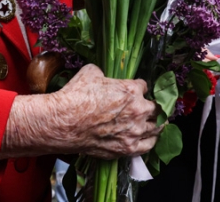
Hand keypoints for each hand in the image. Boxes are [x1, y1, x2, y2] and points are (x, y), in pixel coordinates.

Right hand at [2, 65, 161, 159]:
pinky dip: (150, 140)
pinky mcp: (127, 148)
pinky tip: (149, 137)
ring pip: (156, 127)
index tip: (135, 91)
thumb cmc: (75, 97)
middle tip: (146, 106)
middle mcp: (138, 110)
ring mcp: (134, 131)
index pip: (144, 86)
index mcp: (131, 89)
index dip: (138, 88)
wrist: (64, 122)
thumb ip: (103, 74)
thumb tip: (102, 75)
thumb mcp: (90, 73)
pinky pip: (148, 145)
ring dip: (155, 123)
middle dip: (151, 105)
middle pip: (155, 108)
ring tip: (154, 122)